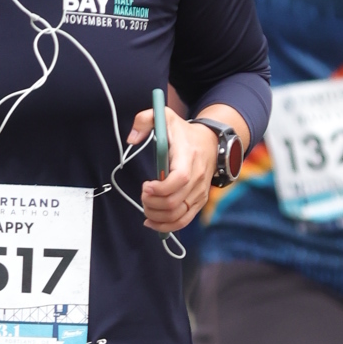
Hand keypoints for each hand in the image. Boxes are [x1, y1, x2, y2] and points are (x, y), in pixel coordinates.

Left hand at [127, 107, 217, 231]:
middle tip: (143, 194)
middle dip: (152, 203)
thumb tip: (131, 139)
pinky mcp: (199, 201)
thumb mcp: (165, 117)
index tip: (146, 185)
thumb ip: (144, 120)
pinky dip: (166, 226)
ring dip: (156, 216)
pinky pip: (183, 220)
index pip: (179, 179)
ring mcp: (200, 192)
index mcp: (188, 157)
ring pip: (178, 215)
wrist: (211, 142)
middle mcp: (197, 177)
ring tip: (146, 206)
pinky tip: (152, 221)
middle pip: (174, 202)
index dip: (160, 188)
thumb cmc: (184, 133)